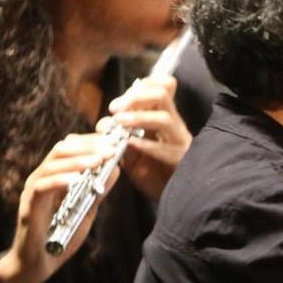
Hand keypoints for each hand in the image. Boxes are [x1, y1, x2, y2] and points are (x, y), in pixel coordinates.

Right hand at [0, 134, 120, 282]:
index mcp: (56, 176)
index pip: (71, 148)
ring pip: (52, 165)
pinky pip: (42, 188)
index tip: (115, 140)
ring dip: (78, 161)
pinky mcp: (29, 207)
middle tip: (111, 147)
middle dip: (88, 146)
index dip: (92, 141)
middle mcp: (42, 178)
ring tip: (99, 159)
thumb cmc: (60, 237)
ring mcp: (33, 191)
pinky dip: (60, 181)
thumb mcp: (86, 210)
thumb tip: (117, 169)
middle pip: (62, 150)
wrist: (39, 265)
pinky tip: (78, 180)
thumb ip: (98, 190)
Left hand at [104, 75, 191, 201]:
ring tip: (120, 123)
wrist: (172, 197)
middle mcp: (174, 125)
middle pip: (162, 93)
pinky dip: (145, 145)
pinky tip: (130, 145)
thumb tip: (102, 124)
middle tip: (115, 109)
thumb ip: (119, 135)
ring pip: (163, 118)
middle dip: (135, 97)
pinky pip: (164, 149)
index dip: (139, 86)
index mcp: (164, 116)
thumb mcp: (132, 149)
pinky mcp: (180, 160)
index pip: (161, 85)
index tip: (117, 103)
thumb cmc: (152, 172)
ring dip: (138, 117)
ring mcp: (178, 141)